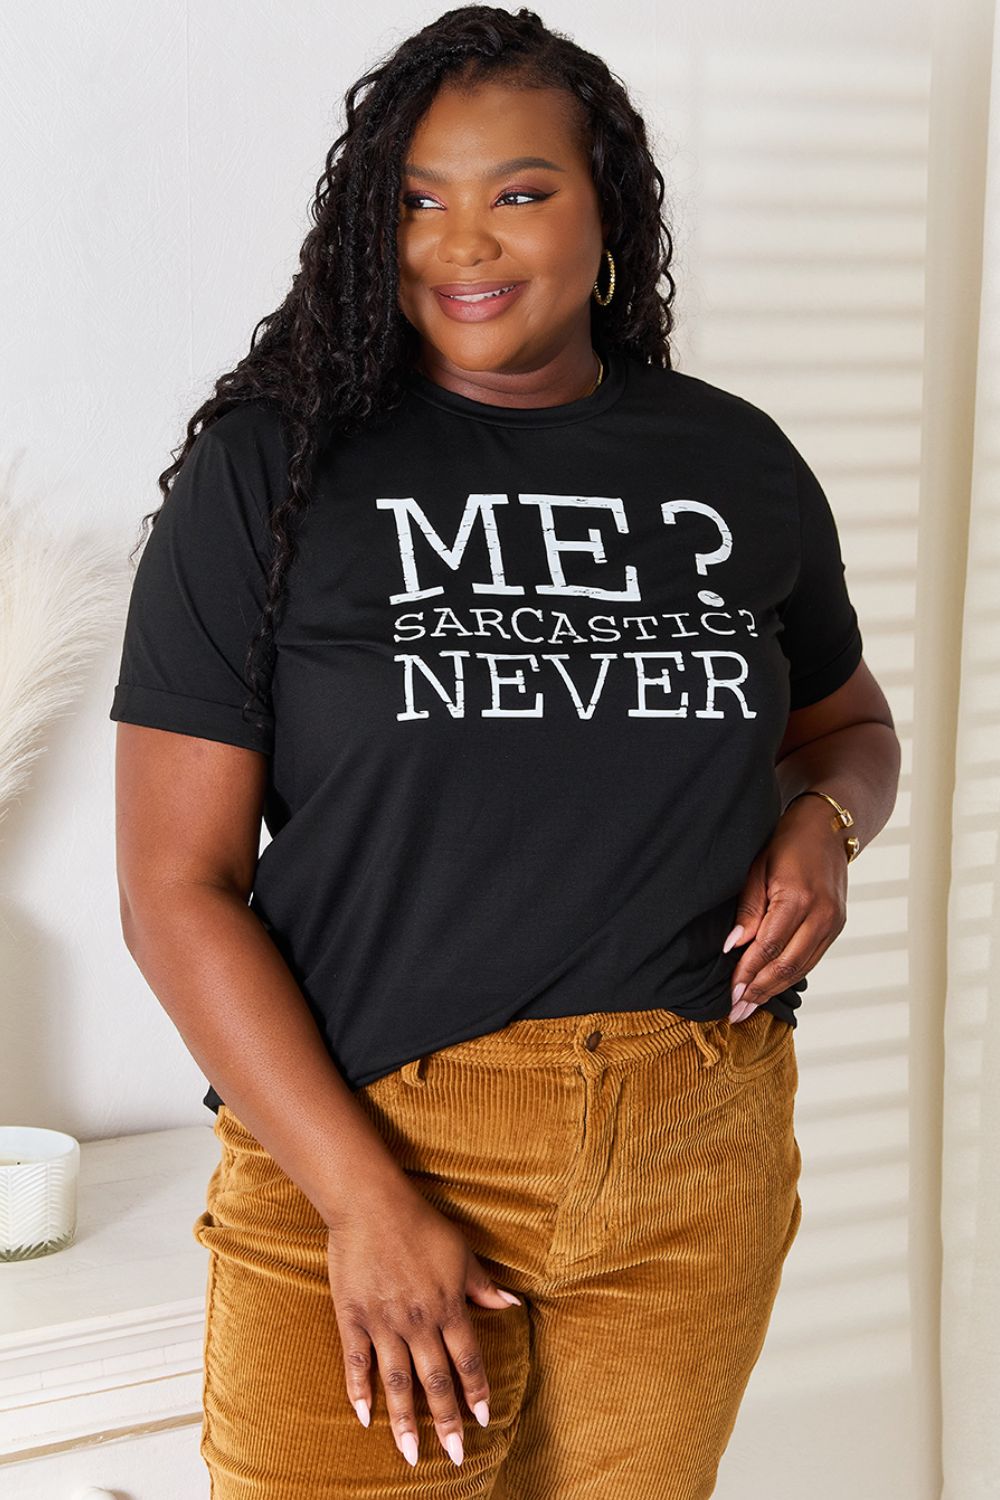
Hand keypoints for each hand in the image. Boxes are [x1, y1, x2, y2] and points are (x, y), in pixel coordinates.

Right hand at [325, 1175, 520, 1468]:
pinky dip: (360, 1391)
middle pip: (436, 1380)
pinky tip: (365, 1418)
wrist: (371, 1204)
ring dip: (406, 1421)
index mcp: (448, 1306)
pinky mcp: (353, 1317)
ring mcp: (383, 1322)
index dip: (476, 1391)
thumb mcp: (461, 1253)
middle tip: (454, 1456)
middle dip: (447, 1421)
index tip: (482, 1419)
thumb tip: (512, 1305)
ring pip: (398, 1381)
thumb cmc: (421, 1224)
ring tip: (411, 1454)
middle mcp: (418, 1321)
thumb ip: (483, 1286)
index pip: (468, 1359)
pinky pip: (357, 1362)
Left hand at [723, 795, 848, 1021]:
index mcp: (798, 897)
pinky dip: (791, 976)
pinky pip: (812, 959)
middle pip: (788, 965)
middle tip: (736, 1012)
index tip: (730, 994)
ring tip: (750, 1007)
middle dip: (760, 991)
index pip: (768, 947)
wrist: (828, 827)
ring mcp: (834, 922)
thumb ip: (748, 909)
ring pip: (802, 968)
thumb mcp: (758, 867)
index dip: (748, 973)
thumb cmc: (787, 841)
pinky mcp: (837, 926)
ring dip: (775, 989)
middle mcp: (822, 914)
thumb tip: (732, 946)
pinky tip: (772, 987)